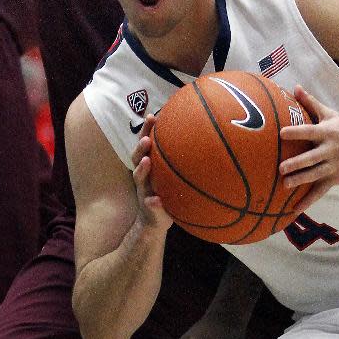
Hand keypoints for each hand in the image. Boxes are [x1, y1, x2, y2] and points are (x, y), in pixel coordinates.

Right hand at [132, 117, 172, 233]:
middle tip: (147, 139)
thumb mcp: (172, 176)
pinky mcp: (149, 208)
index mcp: (149, 166)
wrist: (155, 221)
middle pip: (137, 158)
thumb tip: (201, 138)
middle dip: (140, 147)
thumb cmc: (167, 192)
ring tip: (146, 161)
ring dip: (142, 169)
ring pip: (139, 178)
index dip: (146, 130)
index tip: (151, 116)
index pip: (145, 144)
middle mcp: (143, 177)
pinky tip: (156, 200)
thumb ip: (179, 160)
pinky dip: (153, 202)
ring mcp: (144, 191)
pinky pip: (150, 204)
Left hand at [278, 85, 338, 209]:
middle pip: (311, 158)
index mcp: (327, 133)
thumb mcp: (330, 115)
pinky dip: (308, 200)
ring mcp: (333, 166)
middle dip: (297, 163)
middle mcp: (330, 150)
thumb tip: (295, 87)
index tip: (281, 133)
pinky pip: (320, 191)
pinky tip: (295, 208)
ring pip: (315, 175)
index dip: (296, 132)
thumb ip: (311, 103)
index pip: (309, 132)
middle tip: (281, 167)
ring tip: (285, 185)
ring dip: (300, 180)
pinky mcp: (336, 178)